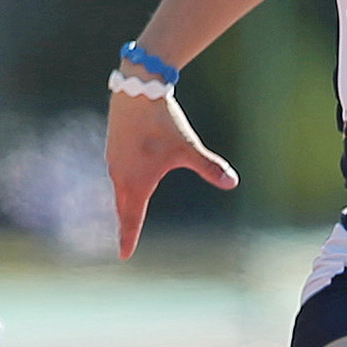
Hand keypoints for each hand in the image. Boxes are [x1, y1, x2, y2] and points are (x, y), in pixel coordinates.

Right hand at [106, 82, 237, 259]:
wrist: (137, 89)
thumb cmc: (162, 122)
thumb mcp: (188, 147)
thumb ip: (209, 166)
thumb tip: (232, 182)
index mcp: (136, 183)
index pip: (131, 219)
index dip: (128, 238)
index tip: (124, 257)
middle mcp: (120, 174)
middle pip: (122, 206)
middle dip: (125, 223)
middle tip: (125, 240)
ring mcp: (114, 159)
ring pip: (118, 187)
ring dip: (122, 201)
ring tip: (126, 212)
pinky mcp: (113, 145)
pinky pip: (117, 171)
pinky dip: (122, 181)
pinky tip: (128, 177)